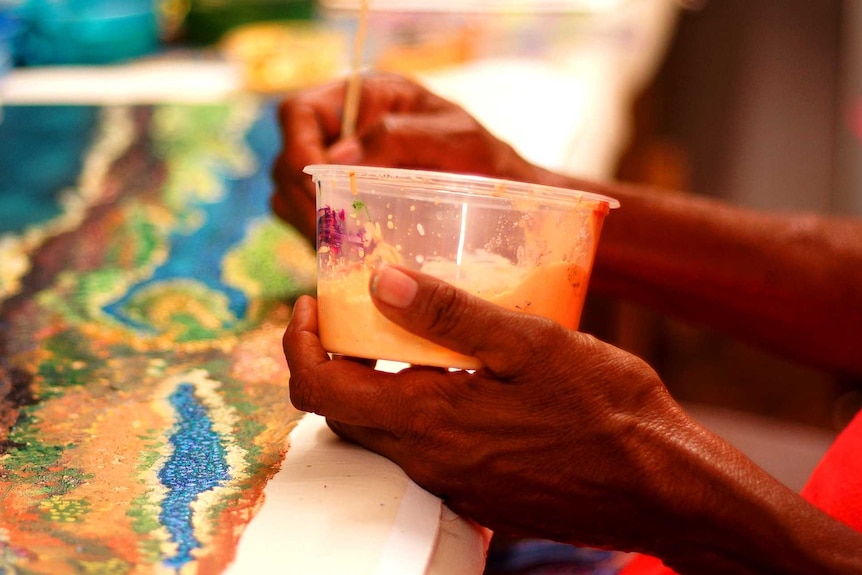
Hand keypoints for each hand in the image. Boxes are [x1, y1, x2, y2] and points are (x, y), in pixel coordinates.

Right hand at [271, 73, 535, 240]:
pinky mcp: (342, 206)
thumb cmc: (488, 160)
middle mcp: (341, 132)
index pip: (298, 112)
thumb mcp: (458, 139)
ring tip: (345, 249)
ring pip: (288, 197)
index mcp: (363, 99)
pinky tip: (350, 256)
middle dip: (302, 199)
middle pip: (286, 161)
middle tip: (335, 233)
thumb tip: (340, 157)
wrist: (505, 197)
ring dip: (308, 224)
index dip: (298, 147)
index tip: (321, 185)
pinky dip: (322, 240)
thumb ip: (402, 138)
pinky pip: (308, 222)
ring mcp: (337, 172)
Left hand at [284, 264, 688, 550]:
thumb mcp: (529, 342)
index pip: (320, 391)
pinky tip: (452, 382)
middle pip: (342, 415)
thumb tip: (379, 282)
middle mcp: (428, 463)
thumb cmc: (606, 408)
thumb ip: (449, 314)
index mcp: (428, 421)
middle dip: (330, 362)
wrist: (661, 486)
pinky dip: (411, 412)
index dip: (299, 345)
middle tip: (352, 316)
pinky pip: (420, 452)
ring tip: (400, 340)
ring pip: (380, 435)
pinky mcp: (478, 495)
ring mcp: (452, 485)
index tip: (308, 304)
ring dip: (371, 388)